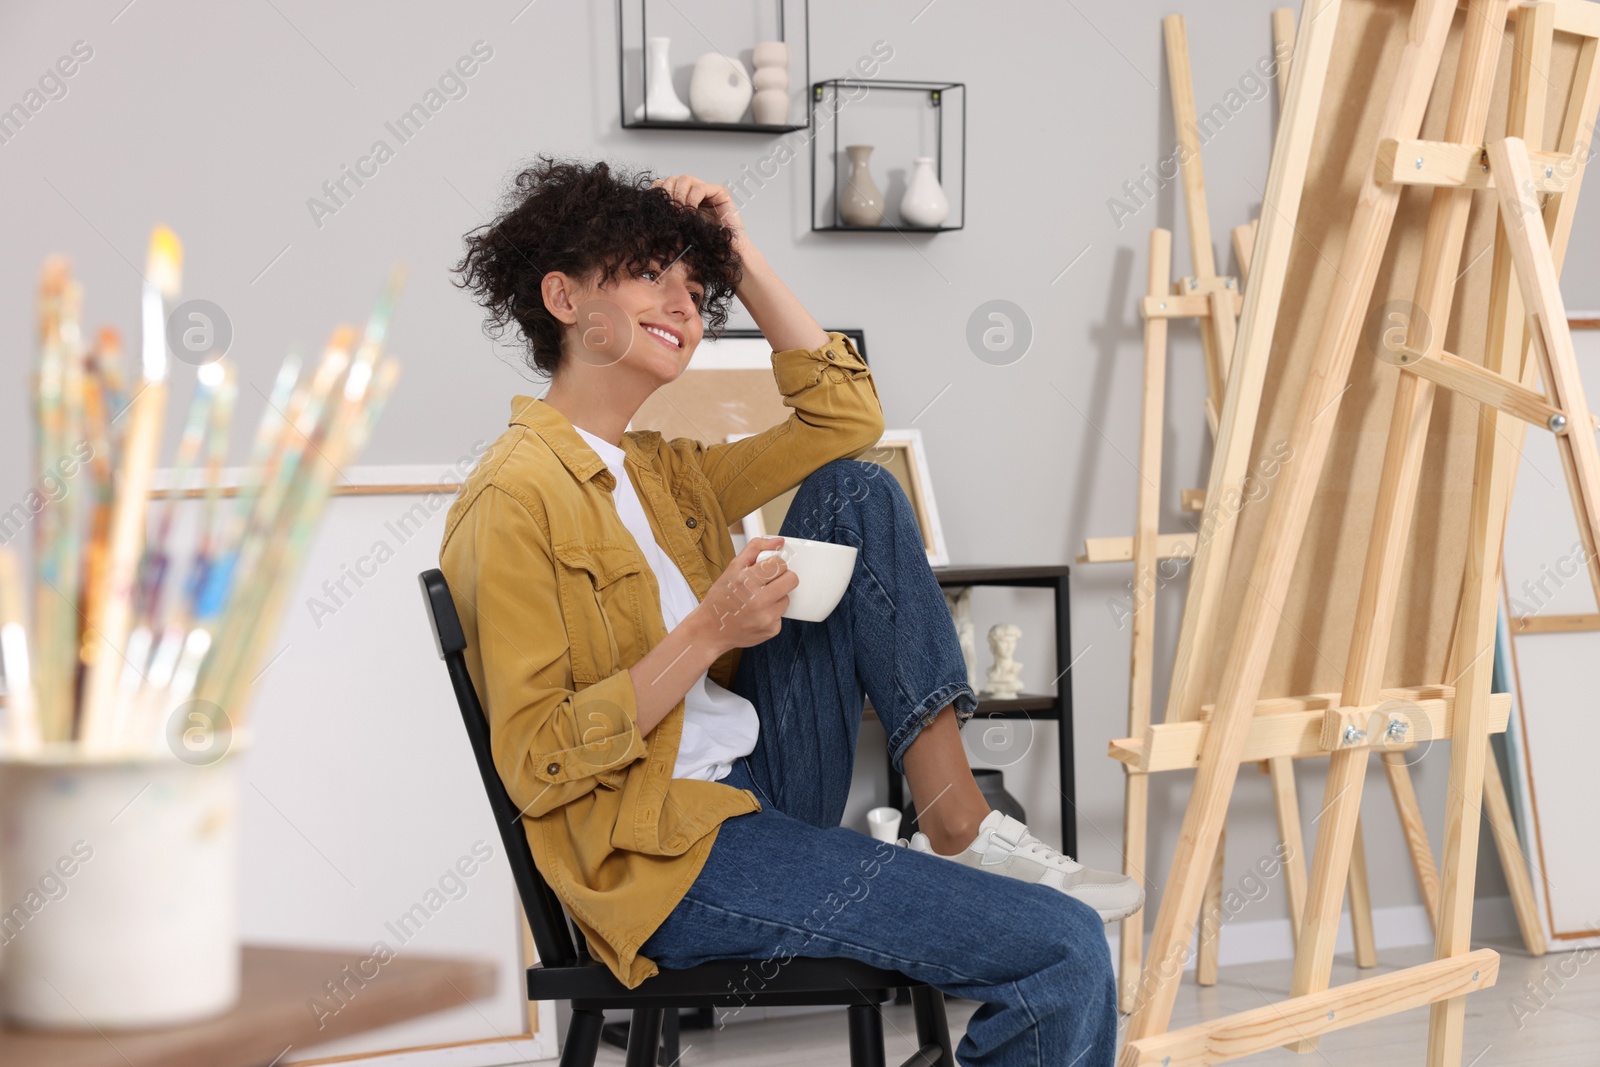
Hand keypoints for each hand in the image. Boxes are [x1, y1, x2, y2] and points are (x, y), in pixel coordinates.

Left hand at [652, 174, 752, 259]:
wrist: (724, 257)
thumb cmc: (702, 248)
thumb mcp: (675, 233)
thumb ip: (664, 221)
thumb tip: (644, 213)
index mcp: (681, 200)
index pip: (663, 184)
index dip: (657, 192)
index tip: (654, 208)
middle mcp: (693, 192)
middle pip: (672, 179)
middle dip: (668, 195)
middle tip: (670, 214)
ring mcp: (707, 191)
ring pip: (685, 179)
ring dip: (679, 196)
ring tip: (680, 214)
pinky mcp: (720, 192)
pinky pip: (700, 187)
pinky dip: (692, 199)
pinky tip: (691, 213)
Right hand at [692, 536, 796, 652]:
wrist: (710, 630)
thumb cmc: (721, 598)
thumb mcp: (733, 568)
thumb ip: (756, 548)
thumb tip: (779, 541)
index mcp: (747, 580)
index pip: (779, 564)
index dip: (774, 565)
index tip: (766, 569)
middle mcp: (758, 600)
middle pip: (791, 579)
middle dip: (782, 578)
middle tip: (768, 582)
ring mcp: (766, 617)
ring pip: (787, 598)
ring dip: (777, 597)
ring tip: (758, 600)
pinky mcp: (772, 630)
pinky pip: (782, 615)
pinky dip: (772, 613)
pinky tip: (757, 614)